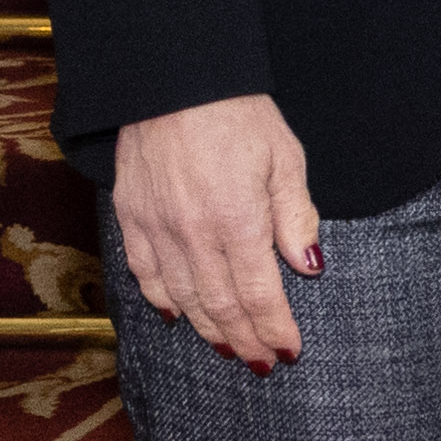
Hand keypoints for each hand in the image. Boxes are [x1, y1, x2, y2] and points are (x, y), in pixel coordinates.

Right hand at [110, 95, 326, 371]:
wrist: (173, 78)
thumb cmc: (237, 113)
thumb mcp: (285, 158)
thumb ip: (296, 216)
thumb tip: (310, 267)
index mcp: (238, 220)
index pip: (259, 294)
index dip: (275, 328)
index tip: (289, 351)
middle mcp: (193, 233)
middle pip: (220, 305)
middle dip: (244, 339)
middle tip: (261, 363)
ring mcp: (157, 226)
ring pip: (182, 297)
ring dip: (207, 328)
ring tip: (228, 349)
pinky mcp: (130, 215)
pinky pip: (145, 272)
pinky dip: (162, 299)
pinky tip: (177, 315)